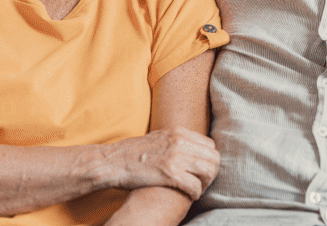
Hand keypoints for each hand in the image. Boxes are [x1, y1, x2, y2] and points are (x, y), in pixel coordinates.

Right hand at [102, 128, 219, 200]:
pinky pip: (195, 186)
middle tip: (202, 182)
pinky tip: (190, 195)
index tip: (202, 169)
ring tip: (197, 189)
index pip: (210, 145)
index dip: (209, 160)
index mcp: (178, 132)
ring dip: (205, 184)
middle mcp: (180, 142)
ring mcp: (175, 157)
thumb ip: (176, 140)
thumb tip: (191, 148)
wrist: (113, 161)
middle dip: (211, 173)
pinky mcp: (169, 174)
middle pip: (213, 158)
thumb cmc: (133, 153)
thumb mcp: (158, 137)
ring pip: (208, 172)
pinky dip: (195, 193)